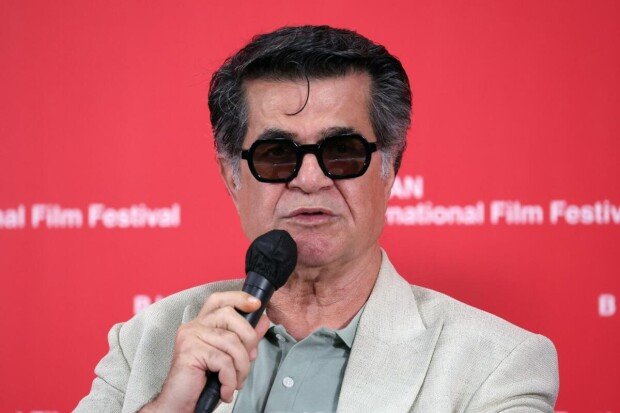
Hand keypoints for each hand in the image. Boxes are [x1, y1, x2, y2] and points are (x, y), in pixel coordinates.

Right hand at [141, 291, 270, 411]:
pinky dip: (230, 380)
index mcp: (202, 324)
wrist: (179, 404)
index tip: (256, 304)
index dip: (239, 298)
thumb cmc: (203, 382)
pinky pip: (223, 361)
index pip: (219, 300)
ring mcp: (190, 337)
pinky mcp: (189, 351)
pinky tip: (225, 390)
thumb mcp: (229, 357)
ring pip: (231, 342)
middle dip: (249, 338)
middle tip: (250, 359)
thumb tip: (263, 321)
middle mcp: (194, 326)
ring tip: (237, 382)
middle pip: (230, 315)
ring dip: (241, 367)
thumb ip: (245, 339)